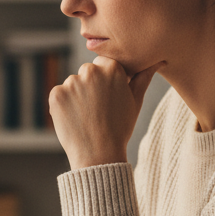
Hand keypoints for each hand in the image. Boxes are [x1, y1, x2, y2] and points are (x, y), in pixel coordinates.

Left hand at [49, 56, 160, 170]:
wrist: (99, 154)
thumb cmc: (120, 128)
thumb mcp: (135, 101)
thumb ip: (143, 77)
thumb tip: (158, 61)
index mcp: (112, 68)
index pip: (104, 63)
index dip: (106, 80)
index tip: (108, 97)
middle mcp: (90, 71)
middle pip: (87, 72)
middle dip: (91, 86)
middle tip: (98, 109)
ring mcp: (71, 82)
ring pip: (73, 83)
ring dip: (77, 95)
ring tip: (87, 116)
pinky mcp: (56, 95)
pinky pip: (59, 95)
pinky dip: (64, 105)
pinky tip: (75, 119)